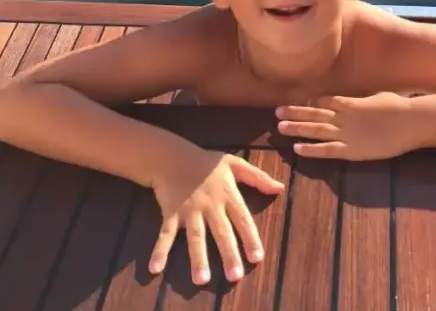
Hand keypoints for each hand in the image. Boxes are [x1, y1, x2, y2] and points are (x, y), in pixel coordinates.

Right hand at [149, 150, 283, 284]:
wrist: (173, 155)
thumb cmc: (207, 162)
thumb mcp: (235, 164)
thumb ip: (258, 177)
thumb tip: (280, 188)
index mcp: (227, 193)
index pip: (242, 218)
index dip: (250, 238)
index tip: (257, 258)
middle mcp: (210, 204)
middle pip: (221, 231)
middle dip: (228, 254)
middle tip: (235, 277)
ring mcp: (189, 210)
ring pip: (195, 236)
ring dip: (198, 257)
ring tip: (202, 279)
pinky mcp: (171, 212)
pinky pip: (165, 234)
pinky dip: (159, 250)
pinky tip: (155, 268)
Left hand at [275, 92, 414, 160]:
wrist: (408, 121)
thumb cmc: (399, 107)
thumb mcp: (379, 97)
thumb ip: (366, 100)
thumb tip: (365, 100)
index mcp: (350, 102)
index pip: (325, 101)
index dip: (310, 103)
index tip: (299, 103)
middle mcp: (343, 116)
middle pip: (314, 113)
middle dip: (295, 113)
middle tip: (277, 112)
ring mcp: (345, 132)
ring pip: (315, 129)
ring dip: (297, 128)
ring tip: (280, 128)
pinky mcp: (350, 150)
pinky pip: (326, 149)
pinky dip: (311, 149)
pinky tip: (297, 149)